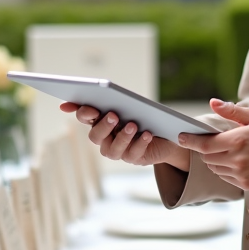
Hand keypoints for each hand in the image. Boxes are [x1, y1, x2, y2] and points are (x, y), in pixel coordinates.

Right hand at [59, 101, 188, 169]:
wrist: (164, 136)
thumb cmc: (143, 117)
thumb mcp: (130, 105)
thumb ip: (117, 100)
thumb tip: (107, 92)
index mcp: (100, 121)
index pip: (84, 117)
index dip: (84, 113)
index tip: (92, 109)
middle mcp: (105, 139)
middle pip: (95, 135)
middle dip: (104, 126)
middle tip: (113, 115)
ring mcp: (118, 151)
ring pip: (113, 149)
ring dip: (123, 137)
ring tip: (133, 125)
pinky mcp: (133, 158)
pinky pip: (134, 153)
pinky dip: (140, 143)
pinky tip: (147, 134)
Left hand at [177, 99, 248, 189]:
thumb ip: (232, 112)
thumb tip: (212, 103)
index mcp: (238, 141)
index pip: (204, 145)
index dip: (190, 141)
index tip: (181, 137)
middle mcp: (237, 160)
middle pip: (207, 158)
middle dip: (206, 149)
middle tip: (215, 141)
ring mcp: (241, 174)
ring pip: (215, 168)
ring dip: (215, 160)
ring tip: (231, 150)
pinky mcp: (246, 185)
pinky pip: (225, 177)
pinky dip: (225, 170)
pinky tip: (238, 161)